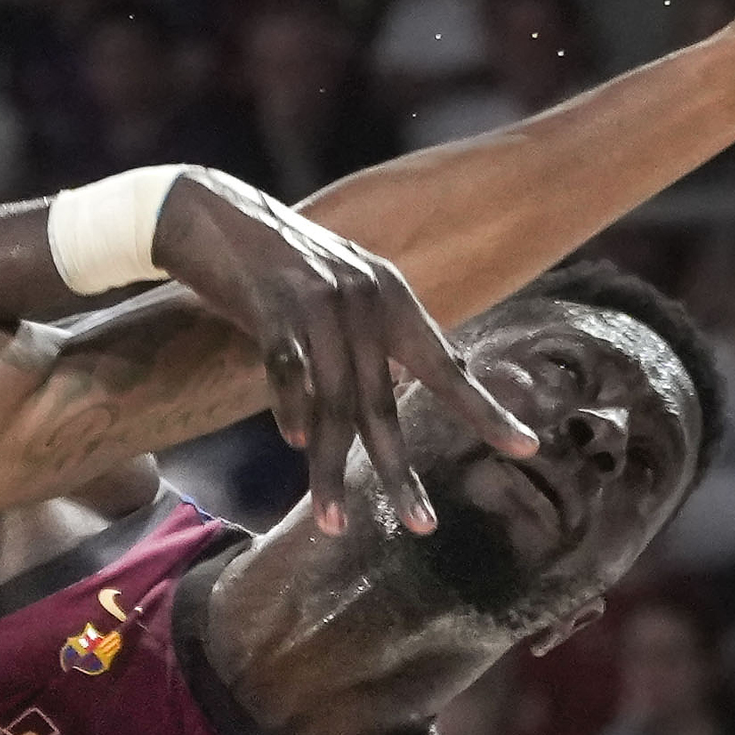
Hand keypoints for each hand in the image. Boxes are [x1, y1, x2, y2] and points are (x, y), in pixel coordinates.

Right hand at [151, 169, 536, 534]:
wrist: (208, 211)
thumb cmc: (276, 261)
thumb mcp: (342, 287)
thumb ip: (381, 330)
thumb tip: (435, 370)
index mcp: (389, 295)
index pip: (445, 365)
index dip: (483, 409)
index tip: (527, 447)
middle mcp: (362, 298)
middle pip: (383, 400)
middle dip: (398, 468)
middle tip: (422, 524)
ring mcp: (317, 301)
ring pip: (333, 401)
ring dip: (330, 467)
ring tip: (335, 521)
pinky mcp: (270, 305)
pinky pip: (287, 368)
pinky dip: (290, 406)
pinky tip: (295, 443)